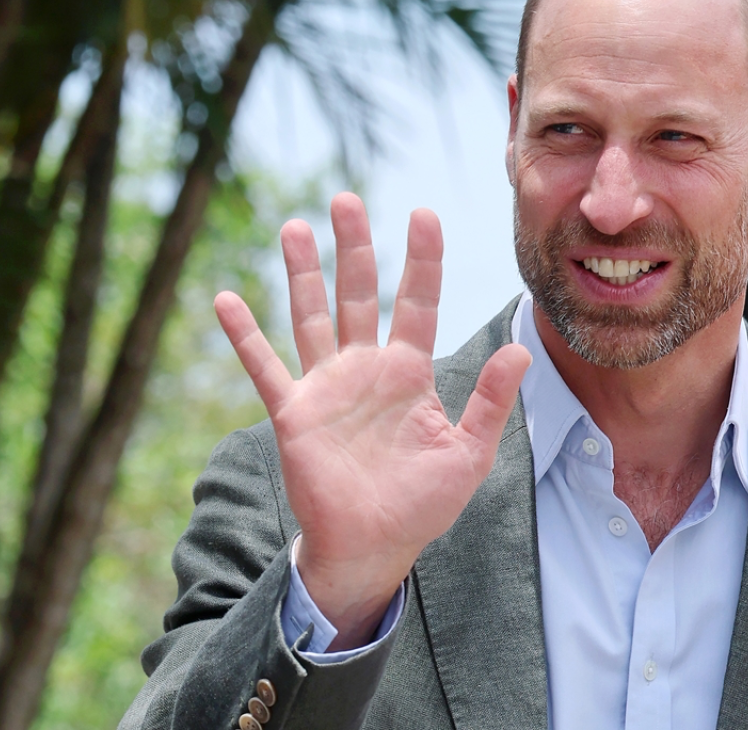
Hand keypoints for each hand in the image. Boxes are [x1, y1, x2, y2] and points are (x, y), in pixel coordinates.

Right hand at [214, 193, 529, 648]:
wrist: (374, 546)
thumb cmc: (423, 503)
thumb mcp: (469, 453)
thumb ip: (491, 401)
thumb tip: (520, 350)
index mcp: (410, 373)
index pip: (418, 303)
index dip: (422, 260)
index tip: (423, 214)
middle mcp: (366, 369)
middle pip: (359, 294)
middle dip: (354, 248)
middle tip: (346, 200)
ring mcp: (327, 387)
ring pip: (312, 317)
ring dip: (302, 274)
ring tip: (295, 227)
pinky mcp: (293, 413)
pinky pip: (265, 367)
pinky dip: (245, 336)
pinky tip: (227, 300)